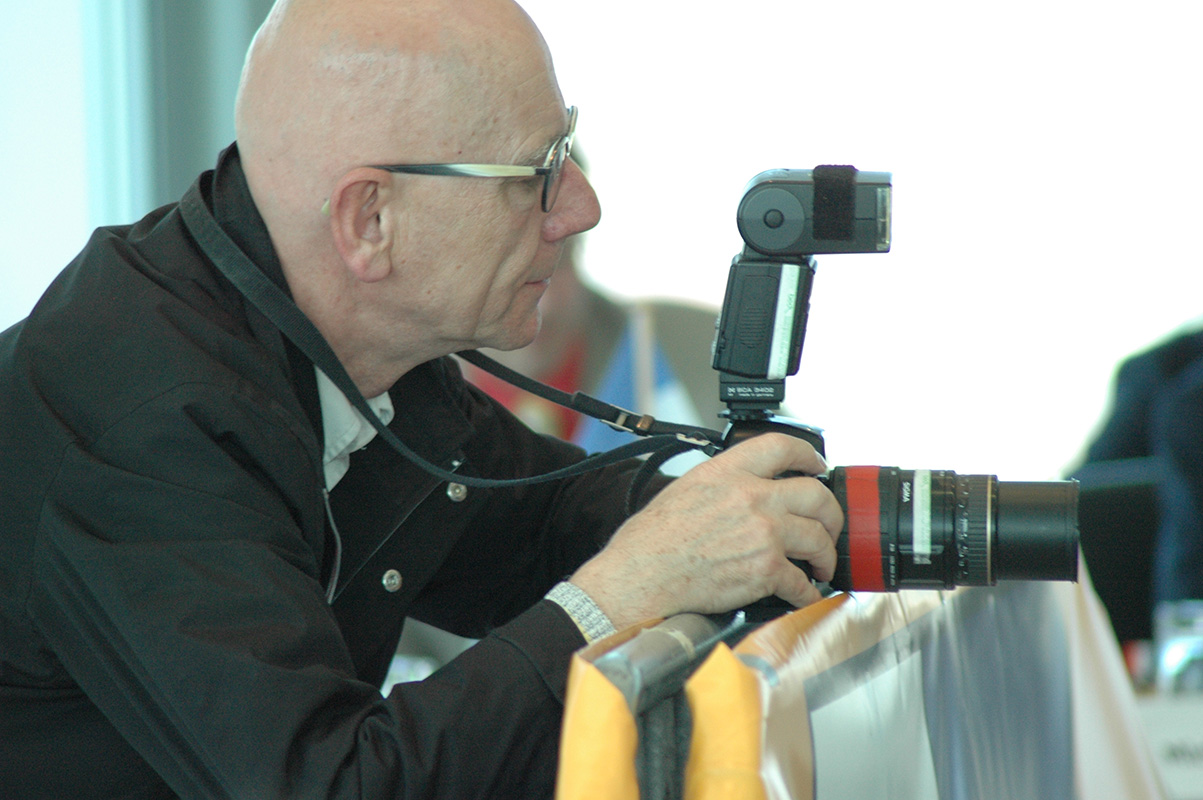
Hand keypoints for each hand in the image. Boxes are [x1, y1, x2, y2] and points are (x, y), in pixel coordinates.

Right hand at [570, 433, 844, 630]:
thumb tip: (748, 487)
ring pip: (819, 539)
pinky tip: (804, 593)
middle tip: (829, 526)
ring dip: (825, 556)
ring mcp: (764, 533)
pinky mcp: (766, 570)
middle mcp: (752, 497)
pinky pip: (803, 582)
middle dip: (831, 514)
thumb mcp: (687, 488)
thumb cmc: (651, 540)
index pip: (783, 447)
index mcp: (729, 472)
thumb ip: (724, 481)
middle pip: (817, 495)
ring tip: (820, 566)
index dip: (809, 455)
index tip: (818, 466)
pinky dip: (808, 592)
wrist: (640, 577)